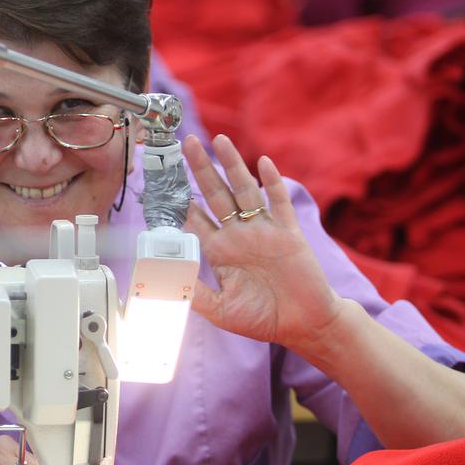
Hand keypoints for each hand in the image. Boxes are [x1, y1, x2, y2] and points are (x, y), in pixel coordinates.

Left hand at [182, 134, 343, 351]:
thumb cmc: (264, 319)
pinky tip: (262, 164)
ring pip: (244, 190)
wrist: (304, 324)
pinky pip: (278, 203)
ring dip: (232, 165)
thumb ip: (196, 294)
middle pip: (215, 194)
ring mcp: (263, 230)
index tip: (161, 181)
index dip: (178, 201)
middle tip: (186, 143)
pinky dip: (271, 183)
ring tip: (219, 140)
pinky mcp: (288, 232)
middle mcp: (238, 235)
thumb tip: (166, 282)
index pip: (194, 219)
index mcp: (220, 251)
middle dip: (200, 169)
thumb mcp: (221, 311)